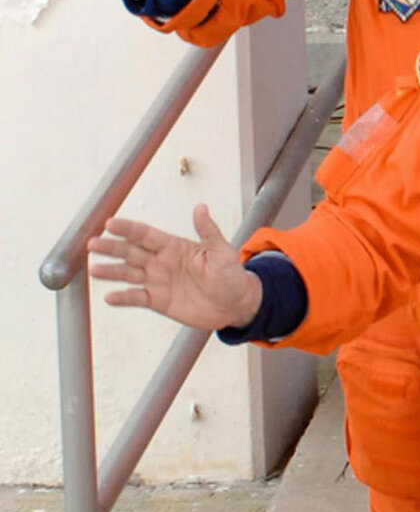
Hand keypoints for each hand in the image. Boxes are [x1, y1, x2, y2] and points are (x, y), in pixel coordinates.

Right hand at [89, 205, 264, 330]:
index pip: (145, 234)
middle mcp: (160, 261)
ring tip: (94, 270)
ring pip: (128, 274)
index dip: (128, 229)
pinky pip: (137, 298)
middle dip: (111, 248)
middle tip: (92, 244)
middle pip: (130, 252)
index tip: (110, 223)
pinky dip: (123, 298)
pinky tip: (109, 297)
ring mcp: (157, 281)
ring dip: (111, 272)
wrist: (236, 305)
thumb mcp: (222, 251)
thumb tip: (200, 206)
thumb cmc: (230, 275)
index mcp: (173, 246)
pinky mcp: (158, 301)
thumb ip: (208, 230)